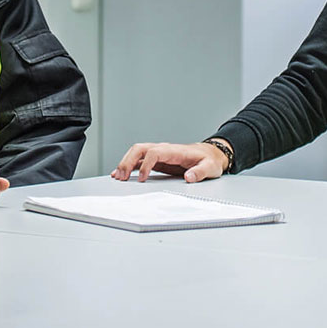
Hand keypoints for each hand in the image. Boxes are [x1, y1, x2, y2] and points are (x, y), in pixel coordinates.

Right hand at [112, 141, 229, 183]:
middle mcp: (164, 150)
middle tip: (121, 177)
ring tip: (117, 176)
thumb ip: (200, 172)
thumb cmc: (209, 160)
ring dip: (125, 162)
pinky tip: (120, 174)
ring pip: (136, 152)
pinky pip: (139, 160)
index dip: (146, 164)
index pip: (155, 152)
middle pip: (140, 148)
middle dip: (128, 161)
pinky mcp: (157, 160)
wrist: (210, 154)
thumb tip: (189, 178)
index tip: (142, 179)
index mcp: (175, 151)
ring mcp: (159, 154)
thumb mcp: (210, 167)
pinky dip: (128, 166)